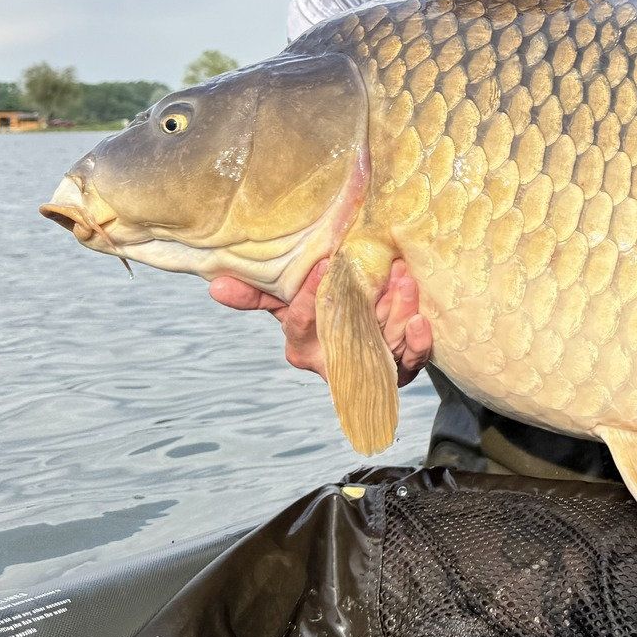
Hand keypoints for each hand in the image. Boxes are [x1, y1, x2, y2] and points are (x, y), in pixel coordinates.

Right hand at [209, 259, 430, 386]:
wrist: (364, 336)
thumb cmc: (321, 315)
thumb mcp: (288, 303)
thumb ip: (256, 294)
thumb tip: (214, 285)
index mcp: (302, 345)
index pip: (301, 323)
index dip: (309, 298)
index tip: (325, 265)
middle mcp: (333, 361)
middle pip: (348, 336)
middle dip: (365, 306)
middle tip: (383, 274)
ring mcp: (368, 367)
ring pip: (383, 345)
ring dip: (397, 314)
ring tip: (405, 283)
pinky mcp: (398, 371)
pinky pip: (410, 362)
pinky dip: (417, 344)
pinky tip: (421, 322)